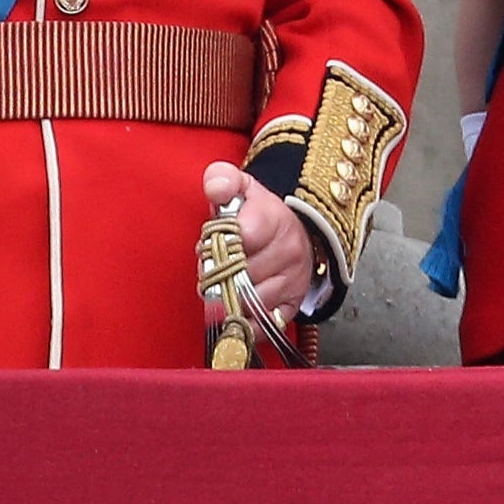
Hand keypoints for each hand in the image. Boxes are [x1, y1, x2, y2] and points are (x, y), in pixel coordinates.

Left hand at [201, 161, 315, 317]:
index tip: (208, 246)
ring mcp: (294, 279)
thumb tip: (216, 189)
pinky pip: (265, 325)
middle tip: (210, 272)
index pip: (240, 239)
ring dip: (229, 300)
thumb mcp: (241, 187)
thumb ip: (222, 179)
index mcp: (274, 219)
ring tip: (223, 287)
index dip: (215, 247)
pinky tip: (236, 311)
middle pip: (241, 276)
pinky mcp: (294, 304)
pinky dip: (246, 323)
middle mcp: (290, 250)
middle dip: (218, 277)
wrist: (293, 232)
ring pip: (250, 302)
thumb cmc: (257, 213)